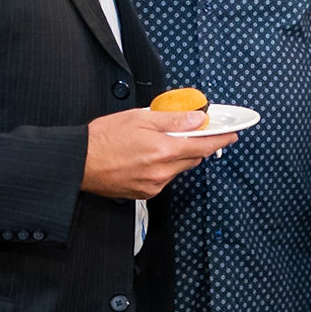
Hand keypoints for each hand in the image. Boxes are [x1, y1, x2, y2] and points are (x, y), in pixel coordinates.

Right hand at [82, 108, 236, 199]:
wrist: (78, 162)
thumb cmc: (104, 138)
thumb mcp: (140, 118)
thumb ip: (173, 120)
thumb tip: (198, 119)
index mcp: (163, 150)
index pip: (204, 145)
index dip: (221, 139)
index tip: (232, 134)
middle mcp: (162, 171)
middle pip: (193, 157)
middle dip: (195, 144)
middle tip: (187, 131)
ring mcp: (154, 185)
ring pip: (178, 168)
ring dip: (176, 156)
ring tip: (155, 143)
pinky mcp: (145, 193)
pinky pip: (164, 178)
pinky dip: (163, 167)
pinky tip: (145, 157)